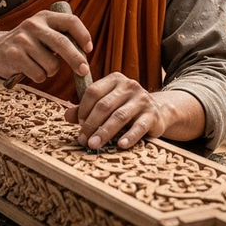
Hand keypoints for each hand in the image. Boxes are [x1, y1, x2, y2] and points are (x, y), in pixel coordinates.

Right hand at [0, 8, 91, 84]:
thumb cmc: (27, 44)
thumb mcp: (42, 32)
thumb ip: (61, 36)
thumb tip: (86, 53)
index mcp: (45, 17)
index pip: (70, 21)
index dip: (83, 35)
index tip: (89, 49)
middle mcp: (34, 25)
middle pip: (63, 43)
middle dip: (76, 60)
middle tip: (83, 71)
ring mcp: (23, 40)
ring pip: (51, 64)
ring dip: (50, 71)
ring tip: (40, 65)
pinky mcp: (14, 55)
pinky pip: (38, 74)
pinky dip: (38, 77)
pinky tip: (29, 69)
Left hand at [63, 74, 205, 148]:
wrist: (158, 112)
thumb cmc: (125, 108)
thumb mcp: (107, 105)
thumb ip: (86, 109)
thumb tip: (67, 115)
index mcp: (115, 79)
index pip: (94, 91)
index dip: (83, 108)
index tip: (79, 124)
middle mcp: (129, 86)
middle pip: (104, 105)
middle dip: (91, 124)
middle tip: (82, 140)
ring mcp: (143, 99)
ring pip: (119, 116)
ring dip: (104, 132)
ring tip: (93, 145)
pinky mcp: (153, 115)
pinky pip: (139, 126)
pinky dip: (129, 136)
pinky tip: (121, 145)